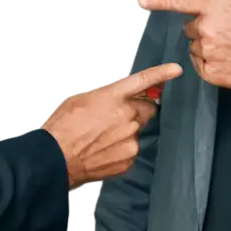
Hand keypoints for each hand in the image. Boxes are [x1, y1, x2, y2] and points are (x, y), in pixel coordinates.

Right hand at [40, 62, 182, 185]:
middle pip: (146, 110)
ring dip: (126, 131)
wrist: (54, 158)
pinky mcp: (128, 160)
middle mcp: (127, 118)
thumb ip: (105, 96)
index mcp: (113, 98)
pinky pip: (130, 150)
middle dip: (138, 110)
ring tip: (101, 138)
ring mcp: (130, 141)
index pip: (142, 81)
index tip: (176, 70)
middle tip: (117, 117)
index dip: (161, 74)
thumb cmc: (62, 126)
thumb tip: (117, 96)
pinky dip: (120, 149)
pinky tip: (102, 151)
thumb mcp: (80, 99)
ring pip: (136, 131)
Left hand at [138, 0, 230, 91]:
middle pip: (190, 29)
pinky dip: (211, 64)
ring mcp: (207, 52)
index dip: (158, 0)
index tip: (142, 0)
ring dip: (208, 48)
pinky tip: (230, 61)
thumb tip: (209, 6)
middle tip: (228, 34)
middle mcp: (207, 28)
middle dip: (204, 30)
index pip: (180, 1)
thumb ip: (223, 1)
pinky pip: (200, 65)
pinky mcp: (211, 73)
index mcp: (215, 7)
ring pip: (195, 48)